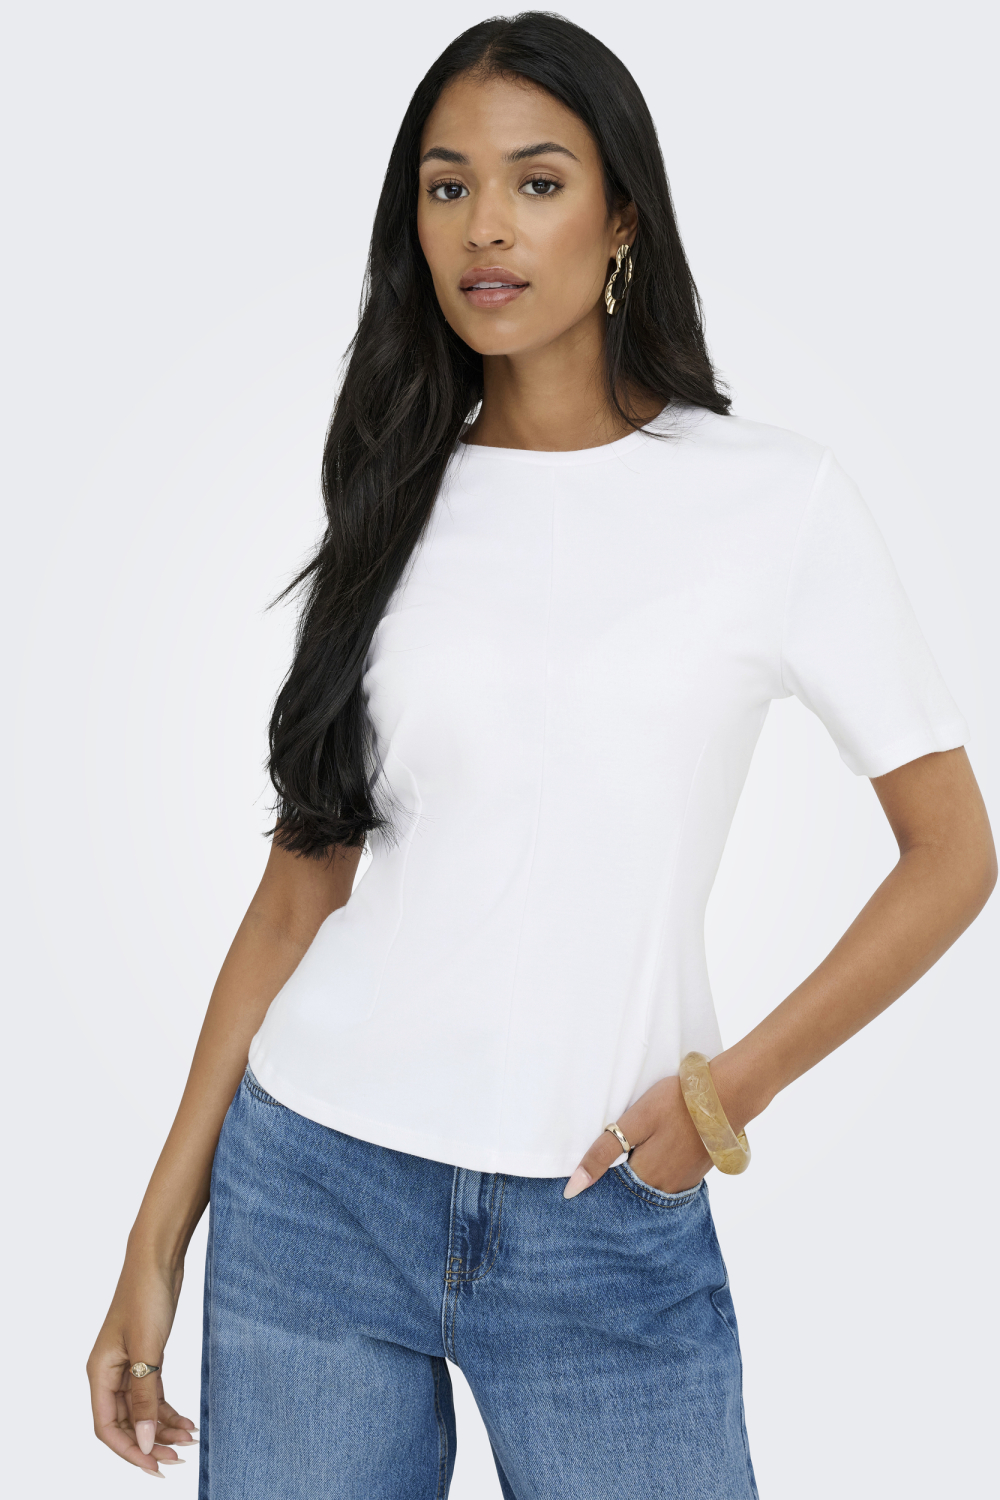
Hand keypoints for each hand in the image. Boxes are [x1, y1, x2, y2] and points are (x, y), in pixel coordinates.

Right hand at [87, 1255, 197, 1475]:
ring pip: (141, 1411)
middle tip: (179, 1457)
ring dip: (162, 1427)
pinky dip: (168, 1409)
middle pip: (125, 1423)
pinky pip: (153, 1394)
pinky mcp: (147, 1356)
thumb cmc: (146, 1296)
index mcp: (100, 1373)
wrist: (158, 1258)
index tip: (156, 1465)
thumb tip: (146, 1441)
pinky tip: (187, 1421)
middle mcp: (110, 1373)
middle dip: (150, 1442)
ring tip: (189, 1441)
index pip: (107, 1428)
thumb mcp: (148, 1349)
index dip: (130, 1450)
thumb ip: (145, 1397)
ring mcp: (128, 1365)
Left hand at [564, 1074, 713, 1198]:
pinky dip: (656, 1168)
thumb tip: (573, 1189)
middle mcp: (664, 1188)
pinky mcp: (695, 1172)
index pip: (610, 1188)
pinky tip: (655, 1148)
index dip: (598, 1176)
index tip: (586, 1169)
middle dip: (617, 1175)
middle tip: (611, 1151)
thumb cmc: (677, 1103)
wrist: (726, 1095)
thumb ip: (604, 1153)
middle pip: (631, 1188)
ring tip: (633, 1147)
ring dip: (638, 1171)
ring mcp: (682, 1182)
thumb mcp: (635, 1122)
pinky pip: (668, 1178)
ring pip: (649, 1183)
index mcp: (645, 1177)